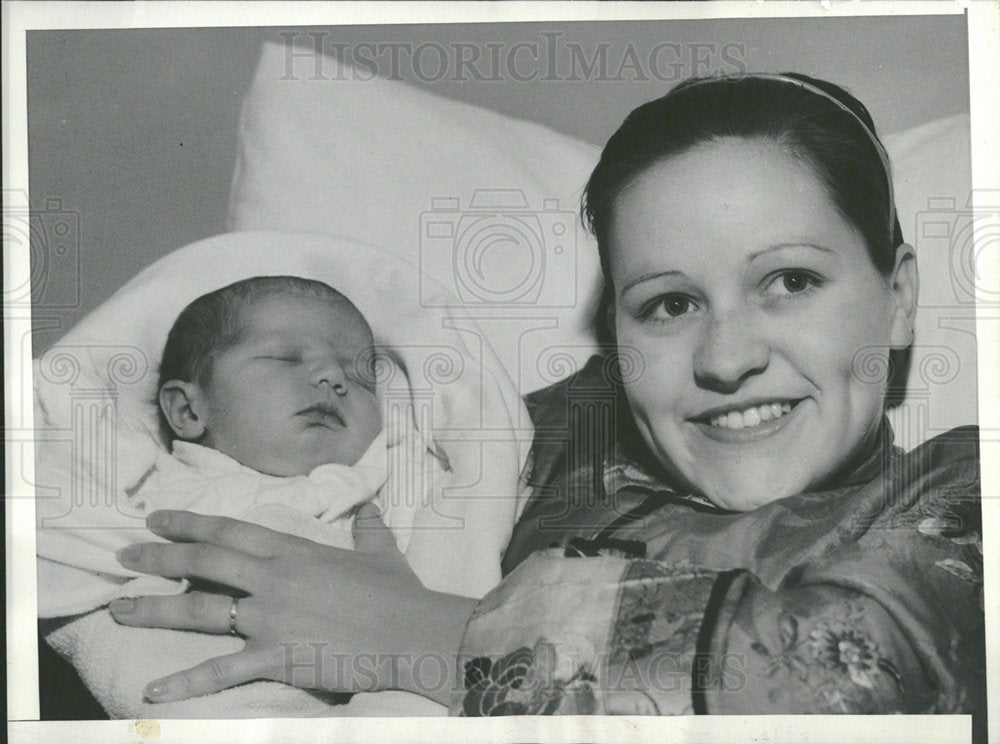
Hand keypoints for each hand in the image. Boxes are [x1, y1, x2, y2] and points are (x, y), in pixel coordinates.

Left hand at [110, 505, 475, 704]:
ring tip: (119, 609)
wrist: (413, 633)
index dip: (191, 524)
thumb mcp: (382, 554)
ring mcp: (270, 618)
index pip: (231, 531)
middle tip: (125, 555)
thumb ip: (369, 528)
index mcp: (295, 551)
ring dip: (155, 608)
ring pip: (200, 611)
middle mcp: (273, 579)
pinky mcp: (275, 656)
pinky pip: (221, 670)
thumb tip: (370, 507)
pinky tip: (153, 688)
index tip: (158, 519)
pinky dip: (186, 682)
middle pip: (204, 563)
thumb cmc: (400, 594)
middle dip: (160, 557)